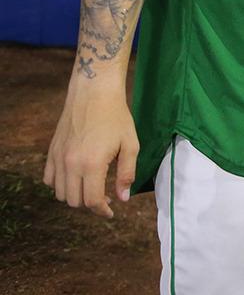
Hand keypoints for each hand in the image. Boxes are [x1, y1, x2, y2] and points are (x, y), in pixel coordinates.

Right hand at [43, 79, 138, 217]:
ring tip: (91, 187)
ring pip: (60, 193)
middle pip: (74, 201)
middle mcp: (71, 164)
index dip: (102, 211)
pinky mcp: (52, 152)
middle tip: (106, 197)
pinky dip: (60, 184)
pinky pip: (49, 179)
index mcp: (92, 164)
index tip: (111, 212)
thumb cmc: (117, 118)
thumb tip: (123, 198)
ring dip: (75, 196)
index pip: (92, 201)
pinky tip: (75, 178)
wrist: (94, 94)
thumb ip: (127, 173)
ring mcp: (58, 158)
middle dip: (90, 204)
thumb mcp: (131, 145)